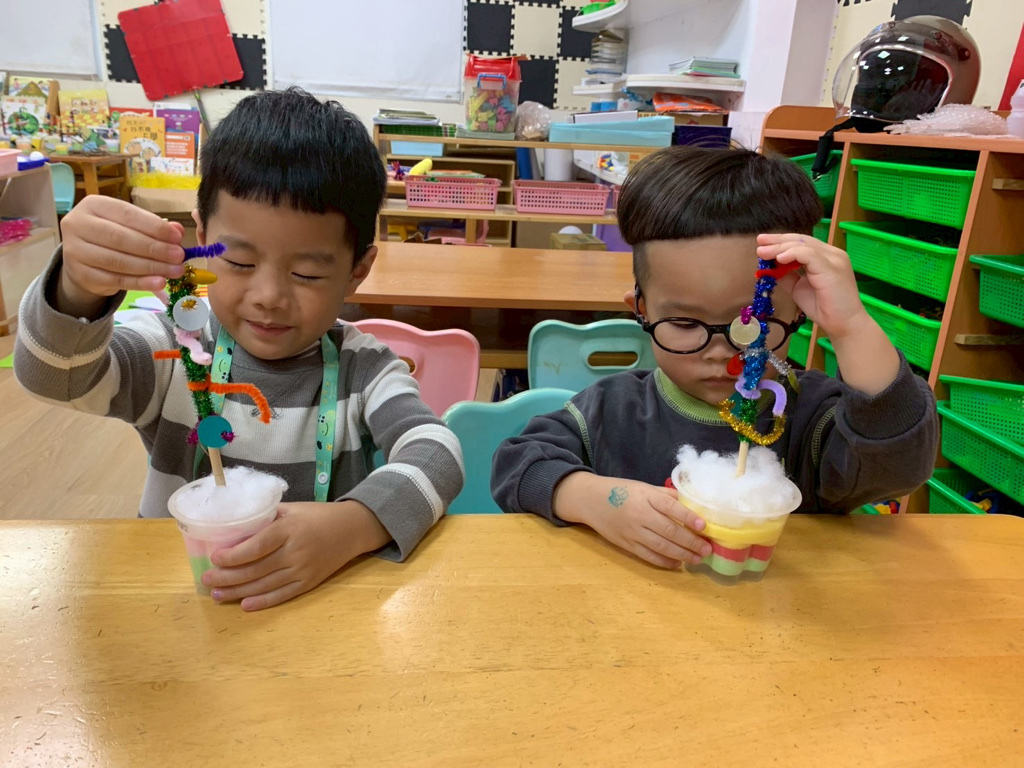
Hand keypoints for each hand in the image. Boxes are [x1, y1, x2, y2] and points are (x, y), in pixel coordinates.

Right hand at [58, 196, 184, 315]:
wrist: (83, 260)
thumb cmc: (111, 237)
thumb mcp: (129, 225)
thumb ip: (152, 226)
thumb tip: (177, 230)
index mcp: (93, 205)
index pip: (127, 215)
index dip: (154, 227)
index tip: (177, 238)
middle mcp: (78, 225)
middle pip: (121, 238)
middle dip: (154, 249)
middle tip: (178, 257)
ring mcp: (75, 251)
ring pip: (118, 261)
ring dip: (151, 267)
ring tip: (174, 271)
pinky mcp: (81, 275)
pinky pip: (115, 280)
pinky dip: (140, 282)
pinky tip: (158, 282)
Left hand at [202, 500, 389, 610]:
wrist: (352, 529)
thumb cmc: (318, 515)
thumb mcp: (292, 508)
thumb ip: (266, 515)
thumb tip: (235, 524)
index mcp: (289, 529)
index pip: (257, 546)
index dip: (234, 554)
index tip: (214, 557)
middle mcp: (295, 551)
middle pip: (256, 569)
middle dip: (227, 577)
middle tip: (206, 580)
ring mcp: (303, 570)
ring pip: (265, 585)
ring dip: (238, 592)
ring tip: (217, 595)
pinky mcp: (309, 583)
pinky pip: (282, 595)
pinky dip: (263, 602)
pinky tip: (245, 605)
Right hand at [554, 474, 710, 568]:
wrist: (591, 500)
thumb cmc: (621, 491)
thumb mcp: (644, 487)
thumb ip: (666, 496)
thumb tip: (692, 504)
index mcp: (645, 496)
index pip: (670, 507)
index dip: (688, 517)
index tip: (704, 526)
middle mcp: (639, 514)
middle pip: (669, 530)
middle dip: (691, 541)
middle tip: (707, 549)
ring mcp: (632, 531)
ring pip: (661, 546)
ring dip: (682, 554)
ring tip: (698, 559)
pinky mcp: (626, 544)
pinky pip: (648, 556)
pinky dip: (664, 561)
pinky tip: (678, 563)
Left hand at [756, 233, 899, 394]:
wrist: (842, 324)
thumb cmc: (823, 308)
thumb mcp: (799, 288)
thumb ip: (787, 275)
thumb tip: (770, 267)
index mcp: (826, 257)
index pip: (802, 243)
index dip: (782, 241)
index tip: (763, 243)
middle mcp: (832, 254)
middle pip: (801, 240)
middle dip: (778, 240)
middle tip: (759, 241)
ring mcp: (834, 259)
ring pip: (803, 245)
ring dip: (780, 247)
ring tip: (763, 252)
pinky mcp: (832, 267)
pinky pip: (809, 255)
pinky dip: (792, 254)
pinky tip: (779, 259)